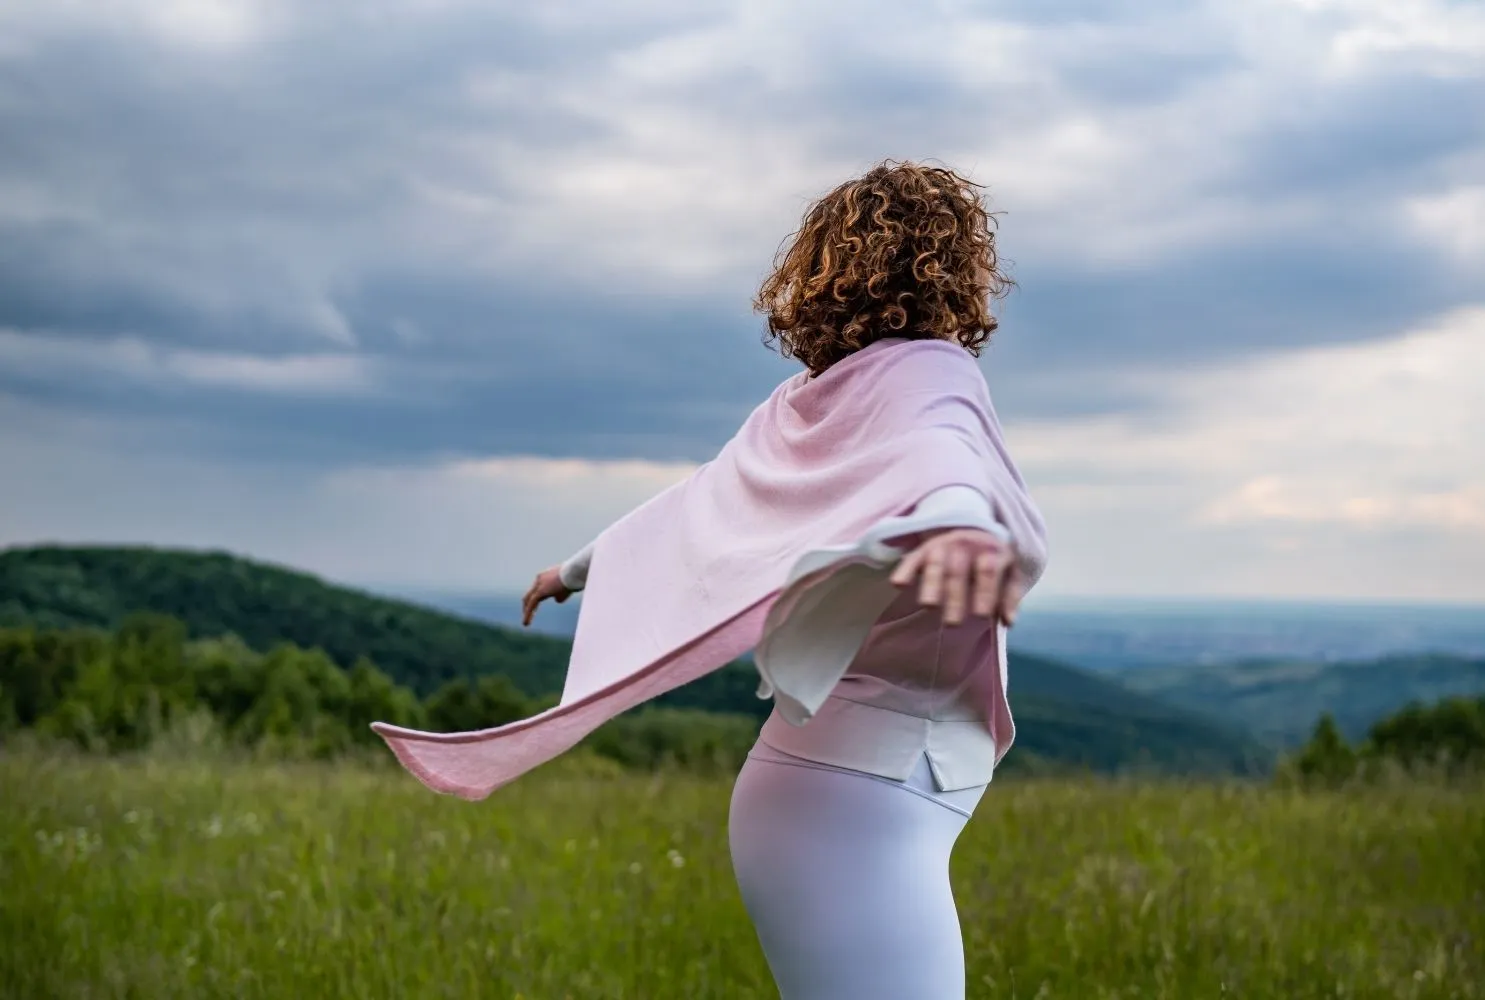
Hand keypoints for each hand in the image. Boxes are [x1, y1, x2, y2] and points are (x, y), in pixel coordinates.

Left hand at [521, 566, 572, 626]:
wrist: (575, 572)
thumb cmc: (575, 578)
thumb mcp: (567, 587)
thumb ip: (560, 594)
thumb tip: (556, 600)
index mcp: (546, 576)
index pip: (537, 588)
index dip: (536, 598)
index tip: (536, 608)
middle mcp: (540, 579)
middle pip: (530, 594)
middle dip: (528, 605)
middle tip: (527, 615)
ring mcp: (539, 584)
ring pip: (529, 600)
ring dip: (527, 612)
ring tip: (525, 623)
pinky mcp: (540, 591)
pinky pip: (531, 604)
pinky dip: (528, 613)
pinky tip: (527, 622)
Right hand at [888, 527, 1022, 627]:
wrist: (971, 525)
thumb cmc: (992, 558)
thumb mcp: (1010, 571)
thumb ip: (1010, 596)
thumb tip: (1008, 622)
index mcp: (991, 551)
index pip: (988, 571)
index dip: (985, 592)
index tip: (981, 615)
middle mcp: (965, 546)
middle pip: (959, 571)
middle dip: (955, 597)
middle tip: (952, 624)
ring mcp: (942, 546)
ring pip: (935, 564)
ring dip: (931, 584)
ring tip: (928, 605)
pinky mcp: (923, 549)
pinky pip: (912, 558)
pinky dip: (904, 570)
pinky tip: (898, 584)